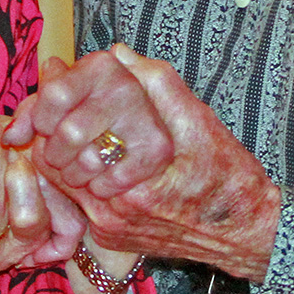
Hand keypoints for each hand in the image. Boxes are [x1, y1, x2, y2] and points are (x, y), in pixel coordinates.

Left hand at [3, 45, 280, 280]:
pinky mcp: (111, 239)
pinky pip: (78, 206)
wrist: (239, 235)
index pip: (63, 137)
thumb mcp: (199, 122)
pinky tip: (101, 169)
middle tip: (66, 121)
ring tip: (85, 143)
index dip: (54, 115)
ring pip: (63, 185)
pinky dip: (82, 184)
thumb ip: (159, 86)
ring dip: (67, 162)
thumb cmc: (225, 176)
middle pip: (54, 165)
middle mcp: (116, 207)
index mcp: (134, 175)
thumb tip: (119, 54)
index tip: (62, 105)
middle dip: (56, 138)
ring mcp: (110, 227)